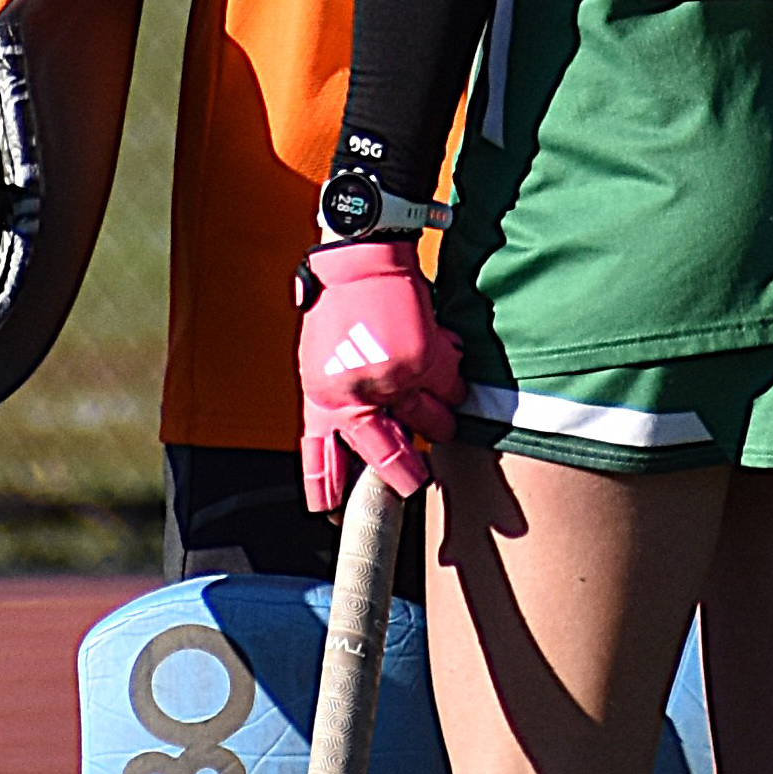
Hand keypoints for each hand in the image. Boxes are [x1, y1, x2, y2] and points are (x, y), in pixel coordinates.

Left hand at [294, 239, 463, 512]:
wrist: (358, 261)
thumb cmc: (338, 309)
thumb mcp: (318, 362)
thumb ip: (335, 400)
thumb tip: (357, 439)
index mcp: (322, 397)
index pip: (322, 456)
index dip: (328, 488)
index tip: (329, 512)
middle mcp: (356, 395)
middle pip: (385, 455)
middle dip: (403, 474)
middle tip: (414, 482)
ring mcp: (393, 380)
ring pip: (431, 423)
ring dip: (438, 422)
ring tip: (438, 417)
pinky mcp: (425, 360)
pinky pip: (452, 391)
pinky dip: (454, 386)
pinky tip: (447, 373)